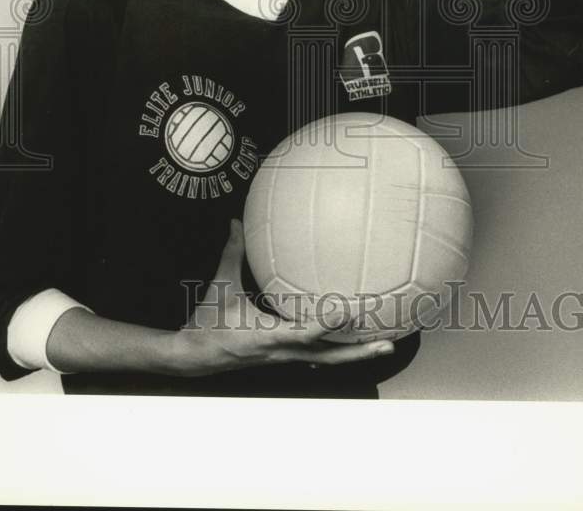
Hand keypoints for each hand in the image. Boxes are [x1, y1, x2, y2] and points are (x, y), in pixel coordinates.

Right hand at [176, 219, 394, 375]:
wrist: (194, 357)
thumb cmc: (207, 323)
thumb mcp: (220, 286)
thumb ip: (232, 253)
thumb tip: (236, 222)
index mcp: (266, 336)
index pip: (302, 333)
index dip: (326, 324)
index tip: (348, 312)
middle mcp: (281, 352)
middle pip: (327, 357)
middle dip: (358, 352)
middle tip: (388, 344)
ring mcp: (284, 358)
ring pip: (325, 360)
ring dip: (353, 354)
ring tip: (382, 344)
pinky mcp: (283, 358)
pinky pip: (315, 355)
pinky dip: (336, 350)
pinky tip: (351, 342)